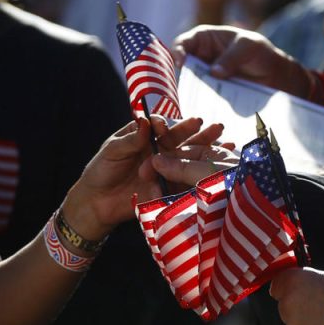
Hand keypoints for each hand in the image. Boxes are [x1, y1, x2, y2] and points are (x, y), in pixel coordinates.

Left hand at [62, 116, 223, 237]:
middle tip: (217, 128)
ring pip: (189, 158)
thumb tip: (147, 122)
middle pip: (182, 140)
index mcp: (145, 137)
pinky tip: (220, 170)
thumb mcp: (112, 151)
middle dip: (200, 134)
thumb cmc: (100, 171)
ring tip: (227, 145)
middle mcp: (159, 150)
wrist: (96, 203)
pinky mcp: (167, 187)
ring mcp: (165, 169)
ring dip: (207, 151)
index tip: (189, 123)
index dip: (176, 125)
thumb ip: (131, 139)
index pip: (163, 128)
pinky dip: (203, 175)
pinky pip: (186, 181)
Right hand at [173, 26, 313, 97]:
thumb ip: (232, 57)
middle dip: (182, 77)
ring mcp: (205, 78)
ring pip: (191, 85)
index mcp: (204, 39)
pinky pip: (203, 99)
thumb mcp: (248, 47)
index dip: (178, 52)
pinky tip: (207, 110)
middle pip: (182, 67)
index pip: (183, 43)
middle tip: (186, 87)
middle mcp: (200, 58)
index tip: (182, 63)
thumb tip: (214, 72)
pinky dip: (204, 103)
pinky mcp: (213, 94)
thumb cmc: (260, 51)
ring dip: (192, 93)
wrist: (276, 74)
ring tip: (198, 99)